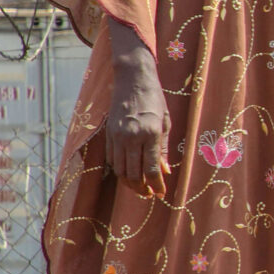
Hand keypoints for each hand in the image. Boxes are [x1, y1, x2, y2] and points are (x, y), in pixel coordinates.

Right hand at [104, 26, 171, 197]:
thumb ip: (163, 149)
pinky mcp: (108, 134)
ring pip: (120, 170)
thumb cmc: (154, 99)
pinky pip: (112, 159)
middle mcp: (131, 137)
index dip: (157, 185)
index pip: (152, 168)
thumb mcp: (166, 122)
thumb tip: (165, 171)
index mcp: (150, 133)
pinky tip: (129, 173)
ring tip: (140, 187)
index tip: (161, 193)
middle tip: (149, 194)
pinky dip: (120, 170)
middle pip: (133, 173)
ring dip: (129, 182)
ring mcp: (117, 136)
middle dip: (142, 188)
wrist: (132, 80)